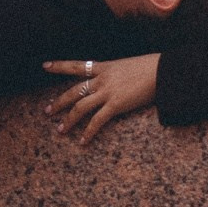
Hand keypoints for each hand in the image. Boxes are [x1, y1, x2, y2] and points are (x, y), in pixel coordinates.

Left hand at [43, 54, 158, 146]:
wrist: (162, 71)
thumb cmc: (151, 66)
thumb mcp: (128, 65)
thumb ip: (117, 74)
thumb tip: (116, 80)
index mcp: (104, 67)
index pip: (77, 66)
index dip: (60, 66)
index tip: (45, 66)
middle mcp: (102, 79)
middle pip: (74, 91)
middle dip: (59, 102)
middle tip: (47, 111)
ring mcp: (107, 92)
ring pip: (80, 107)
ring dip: (69, 120)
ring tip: (60, 130)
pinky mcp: (116, 105)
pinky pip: (97, 121)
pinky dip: (88, 132)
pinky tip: (83, 142)